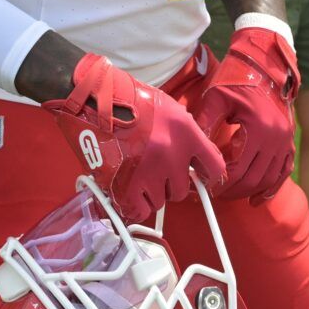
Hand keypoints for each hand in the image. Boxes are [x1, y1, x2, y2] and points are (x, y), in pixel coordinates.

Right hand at [44, 54, 223, 222]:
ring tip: (137, 177)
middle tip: (156, 173)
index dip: (209, 176)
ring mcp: (149, 173)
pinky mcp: (126, 185)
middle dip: (170, 185)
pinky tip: (129, 194)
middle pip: (182, 190)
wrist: (94, 98)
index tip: (203, 179)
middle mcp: (172, 156)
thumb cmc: (128, 99)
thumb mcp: (168, 108)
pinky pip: (140, 210)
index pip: (214, 167)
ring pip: (161, 201)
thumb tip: (194, 156)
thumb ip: (184, 133)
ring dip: (151, 194)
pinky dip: (135, 206)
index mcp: (186, 133)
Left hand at [188, 28, 300, 204]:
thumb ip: (204, 123)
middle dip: (232, 190)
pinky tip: (257, 200)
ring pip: (268, 179)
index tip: (205, 185)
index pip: (238, 168)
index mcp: (258, 128)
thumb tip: (190, 149)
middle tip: (213, 193)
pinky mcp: (288, 141)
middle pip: (253, 178)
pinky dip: (271, 188)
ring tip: (229, 194)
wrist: (264, 65)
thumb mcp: (215, 97)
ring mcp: (285, 141)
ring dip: (248, 191)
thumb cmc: (237, 78)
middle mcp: (276, 138)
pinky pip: (283, 172)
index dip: (220, 180)